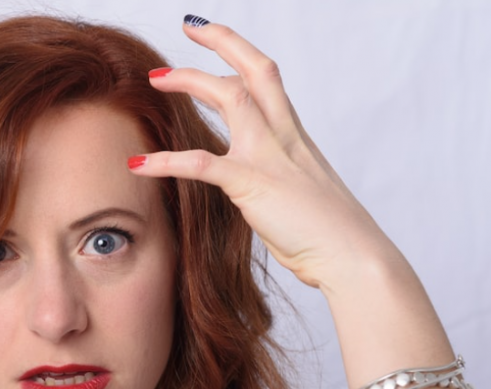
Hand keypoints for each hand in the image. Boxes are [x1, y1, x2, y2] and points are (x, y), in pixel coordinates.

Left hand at [131, 20, 394, 287]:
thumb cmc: (328, 234)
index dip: (239, 51)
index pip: (267, 79)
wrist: (353, 258)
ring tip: (155, 78)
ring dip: (190, 82)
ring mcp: (270, 158)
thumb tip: (259, 187)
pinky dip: (165, 161)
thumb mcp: (301, 195)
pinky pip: (201, 165)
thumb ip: (278, 180)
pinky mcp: (253, 186)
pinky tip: (137, 163)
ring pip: (231, 99)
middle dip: (221, 43)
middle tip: (188, 27)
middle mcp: (284, 138)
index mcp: (294, 138)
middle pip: (254, 72)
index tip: (212, 34)